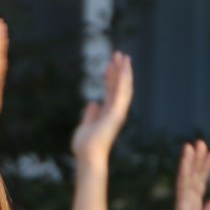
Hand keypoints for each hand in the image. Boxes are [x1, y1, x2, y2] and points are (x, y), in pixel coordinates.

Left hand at [70, 51, 132, 165]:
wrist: (88, 155)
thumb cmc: (85, 145)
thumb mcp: (85, 125)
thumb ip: (90, 114)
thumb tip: (93, 102)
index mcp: (108, 114)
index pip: (111, 92)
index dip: (110, 78)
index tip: (108, 65)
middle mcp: (115, 111)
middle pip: (119, 86)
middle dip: (119, 70)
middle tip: (118, 54)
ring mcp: (118, 111)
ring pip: (124, 86)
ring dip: (124, 71)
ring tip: (122, 55)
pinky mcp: (118, 112)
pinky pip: (122, 91)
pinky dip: (124, 78)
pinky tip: (124, 67)